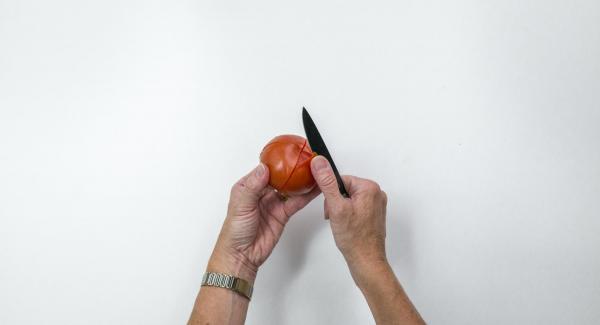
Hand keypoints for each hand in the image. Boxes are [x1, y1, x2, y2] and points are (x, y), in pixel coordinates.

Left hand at [209, 163, 320, 281]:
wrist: (241, 255)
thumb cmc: (234, 231)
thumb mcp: (241, 205)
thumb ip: (253, 186)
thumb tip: (263, 169)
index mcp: (248, 186)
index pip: (264, 170)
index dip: (277, 161)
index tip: (288, 153)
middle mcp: (261, 193)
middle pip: (280, 177)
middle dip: (291, 169)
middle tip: (304, 160)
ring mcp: (273, 203)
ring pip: (290, 189)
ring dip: (301, 181)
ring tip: (313, 171)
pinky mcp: (282, 214)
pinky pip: (295, 202)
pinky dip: (305, 196)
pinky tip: (314, 188)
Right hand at [310, 156, 387, 278]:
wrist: (366, 260)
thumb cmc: (355, 239)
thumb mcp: (336, 207)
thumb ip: (327, 183)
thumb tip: (320, 163)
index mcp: (370, 188)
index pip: (341, 180)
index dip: (331, 195)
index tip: (332, 208)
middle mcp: (376, 194)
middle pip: (345, 188)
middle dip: (336, 203)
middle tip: (338, 218)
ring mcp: (377, 205)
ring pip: (349, 199)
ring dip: (341, 210)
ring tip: (343, 224)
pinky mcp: (374, 215)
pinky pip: (356, 207)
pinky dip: (348, 216)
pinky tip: (348, 227)